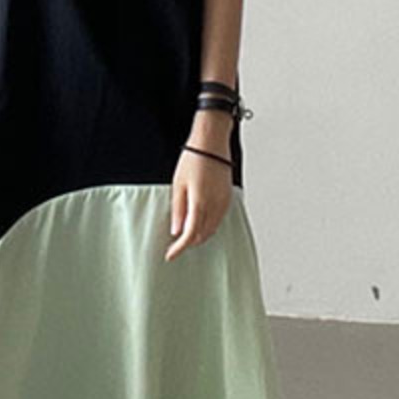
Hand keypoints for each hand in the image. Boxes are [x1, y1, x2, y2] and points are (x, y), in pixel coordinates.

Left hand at [166, 133, 233, 262]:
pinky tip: (200, 222)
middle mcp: (215, 206)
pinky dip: (208, 226)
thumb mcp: (178, 185)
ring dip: (199, 236)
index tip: (170, 255)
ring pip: (212, 230)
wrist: (211, 143)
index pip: (190, 235)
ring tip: (186, 234)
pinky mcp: (228, 198)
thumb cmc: (193, 160)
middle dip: (189, 243)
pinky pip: (219, 220)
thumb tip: (176, 231)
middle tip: (175, 244)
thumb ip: (178, 210)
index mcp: (200, 203)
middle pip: (202, 236)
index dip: (179, 248)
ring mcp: (223, 203)